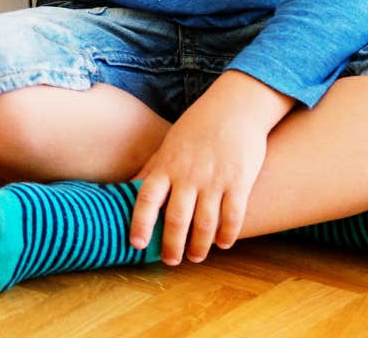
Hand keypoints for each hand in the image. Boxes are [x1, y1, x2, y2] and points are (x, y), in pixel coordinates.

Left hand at [130, 71, 291, 264]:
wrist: (234, 107)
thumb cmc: (197, 127)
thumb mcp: (168, 145)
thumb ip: (152, 170)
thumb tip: (127, 189)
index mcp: (166, 166)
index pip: (146, 199)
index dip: (140, 224)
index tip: (137, 244)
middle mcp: (188, 175)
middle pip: (177, 219)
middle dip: (172, 245)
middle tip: (171, 261)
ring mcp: (214, 179)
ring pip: (205, 223)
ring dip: (200, 245)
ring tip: (196, 257)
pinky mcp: (239, 181)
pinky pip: (233, 215)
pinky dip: (228, 234)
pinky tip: (224, 244)